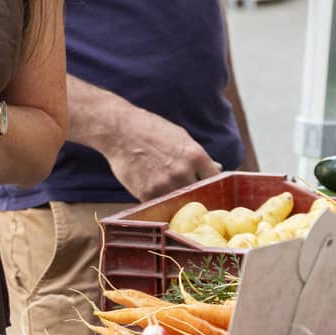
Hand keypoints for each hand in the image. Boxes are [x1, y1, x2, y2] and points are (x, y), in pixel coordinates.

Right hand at [102, 103, 220, 202]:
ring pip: (180, 203)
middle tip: (189, 194)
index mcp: (195, 156)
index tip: (208, 187)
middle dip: (195, 194)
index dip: (212, 185)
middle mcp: (183, 171)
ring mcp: (165, 184)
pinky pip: (160, 205)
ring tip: (170, 194)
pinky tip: (155, 193)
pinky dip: (159, 202)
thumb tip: (215, 168)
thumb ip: (198, 155)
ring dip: (177, 201)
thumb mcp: (180, 137)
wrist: (120, 130)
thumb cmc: (150, 129)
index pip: (215, 179)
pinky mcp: (147, 194)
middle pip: (199, 194)